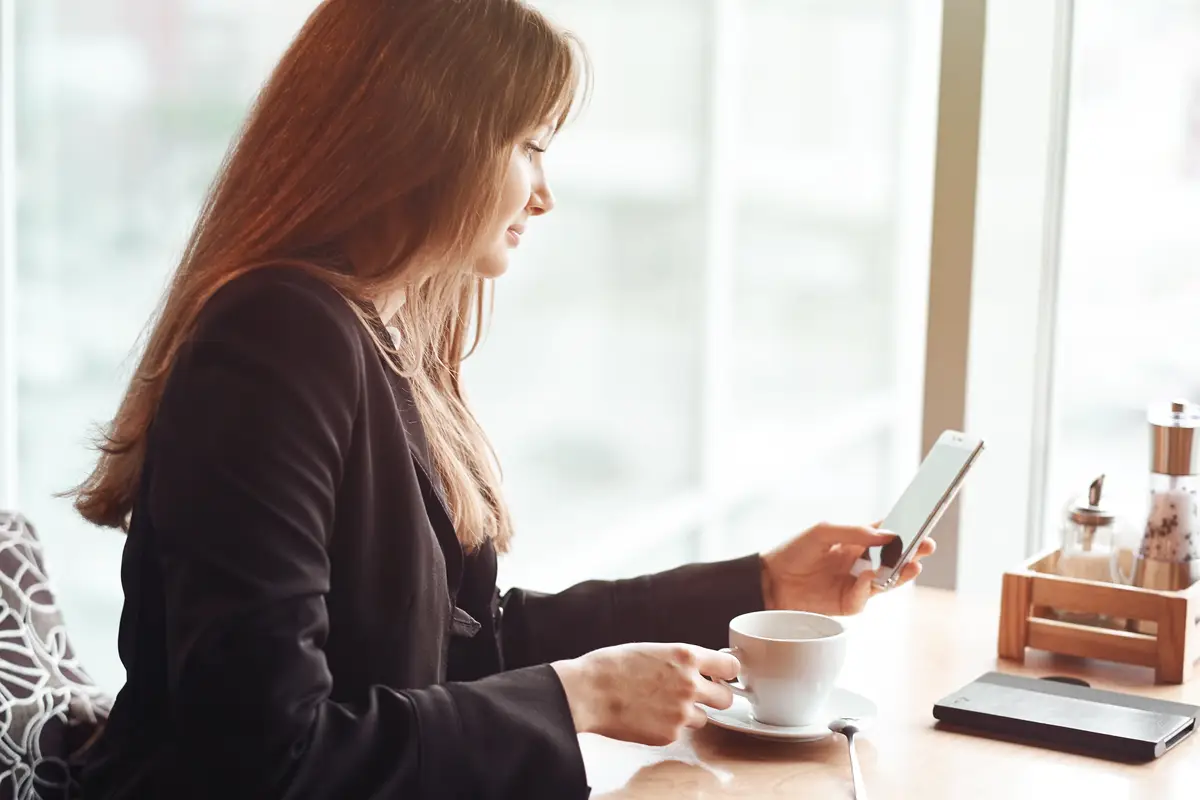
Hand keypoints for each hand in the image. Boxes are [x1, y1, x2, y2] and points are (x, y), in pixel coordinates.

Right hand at [551, 643, 739, 745]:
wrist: (588, 692)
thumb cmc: (612, 666)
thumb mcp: (652, 650)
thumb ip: (679, 660)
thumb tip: (698, 667)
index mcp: (685, 656)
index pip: (730, 665)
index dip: (727, 672)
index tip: (722, 675)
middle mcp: (690, 683)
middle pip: (726, 698)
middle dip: (715, 697)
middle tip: (698, 695)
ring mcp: (682, 711)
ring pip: (704, 718)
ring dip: (691, 714)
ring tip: (663, 706)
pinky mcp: (670, 734)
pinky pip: (681, 732)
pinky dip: (669, 727)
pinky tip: (649, 717)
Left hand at [760, 522, 935, 615]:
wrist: (770, 581)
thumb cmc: (793, 551)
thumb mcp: (823, 532)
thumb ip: (855, 532)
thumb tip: (886, 535)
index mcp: (853, 540)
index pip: (885, 534)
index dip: (904, 531)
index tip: (921, 526)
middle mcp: (858, 562)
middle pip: (892, 558)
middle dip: (911, 553)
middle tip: (926, 547)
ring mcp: (855, 583)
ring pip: (886, 580)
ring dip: (901, 573)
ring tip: (913, 565)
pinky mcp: (848, 602)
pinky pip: (865, 597)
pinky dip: (867, 588)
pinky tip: (866, 579)